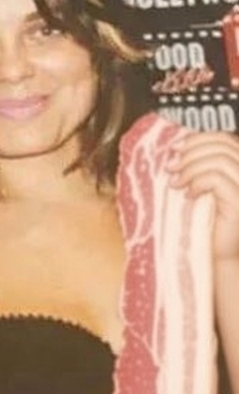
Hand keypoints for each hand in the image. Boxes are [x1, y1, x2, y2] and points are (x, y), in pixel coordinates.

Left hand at [168, 131, 238, 263]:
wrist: (212, 254)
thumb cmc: (202, 220)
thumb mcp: (198, 187)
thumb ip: (197, 166)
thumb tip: (176, 147)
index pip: (223, 139)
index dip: (198, 139)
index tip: (174, 149)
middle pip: (221, 146)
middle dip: (190, 153)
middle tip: (169, 167)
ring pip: (219, 160)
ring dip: (190, 168)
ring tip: (175, 183)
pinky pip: (217, 179)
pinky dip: (198, 182)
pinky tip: (188, 195)